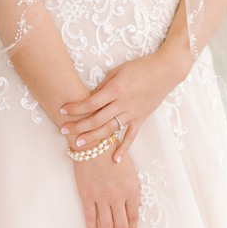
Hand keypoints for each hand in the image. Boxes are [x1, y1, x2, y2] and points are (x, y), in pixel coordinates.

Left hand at [60, 46, 187, 161]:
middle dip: (79, 126)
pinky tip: (115, 159)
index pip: (91, 102)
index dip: (75, 108)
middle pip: (97, 119)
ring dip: (94, 138)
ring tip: (78, 145)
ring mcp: (133, 113)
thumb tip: (88, 98)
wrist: (164, 71)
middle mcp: (123, 103)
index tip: (62, 111)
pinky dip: (123, 148)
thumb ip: (103, 87)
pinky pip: (131, 136)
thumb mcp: (117, 72)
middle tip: (64, 131)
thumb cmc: (139, 68)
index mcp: (115, 89)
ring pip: (110, 129)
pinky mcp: (141, 119)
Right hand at [72, 147, 140, 227]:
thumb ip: (135, 189)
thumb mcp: (131, 170)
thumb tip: (138, 205)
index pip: (134, 217)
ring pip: (106, 224)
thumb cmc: (113, 152)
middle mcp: (117, 197)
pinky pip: (90, 216)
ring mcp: (101, 197)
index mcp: (131, 191)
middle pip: (121, 225)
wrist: (93, 143)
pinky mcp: (87, 195)